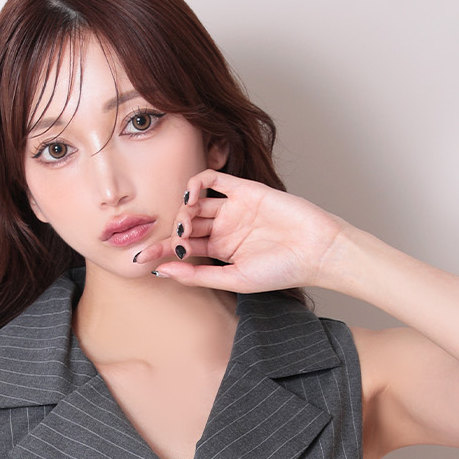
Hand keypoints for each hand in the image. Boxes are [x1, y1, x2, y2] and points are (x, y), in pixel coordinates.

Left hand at [131, 167, 347, 292]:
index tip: (142, 258)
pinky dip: (196, 183)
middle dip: (171, 231)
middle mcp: (224, 229)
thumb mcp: (234, 279)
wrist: (316, 249)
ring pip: (195, 202)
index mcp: (221, 253)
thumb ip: (198, 276)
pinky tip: (192, 195)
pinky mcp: (244, 189)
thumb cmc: (281, 271)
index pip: (184, 249)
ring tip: (186, 222)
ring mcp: (233, 208)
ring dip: (183, 210)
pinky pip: (212, 178)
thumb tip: (161, 273)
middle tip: (171, 240)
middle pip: (186, 225)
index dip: (162, 252)